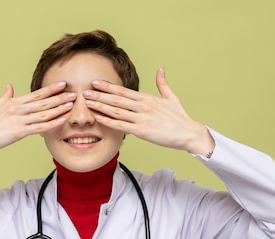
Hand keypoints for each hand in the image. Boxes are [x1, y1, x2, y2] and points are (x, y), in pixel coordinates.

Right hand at [0, 82, 75, 169]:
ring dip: (58, 109)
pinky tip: (61, 121)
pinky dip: (51, 124)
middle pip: (43, 102)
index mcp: (13, 102)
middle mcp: (17, 109)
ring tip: (71, 105)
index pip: (36, 94)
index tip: (63, 84)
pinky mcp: (18, 132)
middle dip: (59, 97)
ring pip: (43, 113)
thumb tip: (9, 85)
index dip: (50, 89)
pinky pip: (38, 128)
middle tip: (74, 93)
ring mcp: (18, 120)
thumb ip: (6, 96)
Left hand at [83, 68, 214, 154]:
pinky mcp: (142, 131)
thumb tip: (161, 69)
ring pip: (116, 111)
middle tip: (85, 91)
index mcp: (148, 98)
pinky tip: (99, 118)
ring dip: (101, 106)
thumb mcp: (172, 98)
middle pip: (117, 98)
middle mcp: (143, 106)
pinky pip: (122, 126)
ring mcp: (142, 118)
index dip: (108, 86)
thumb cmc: (180, 118)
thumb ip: (163, 84)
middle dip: (100, 94)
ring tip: (88, 103)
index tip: (96, 82)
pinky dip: (109, 121)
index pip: (124, 91)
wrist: (189, 133)